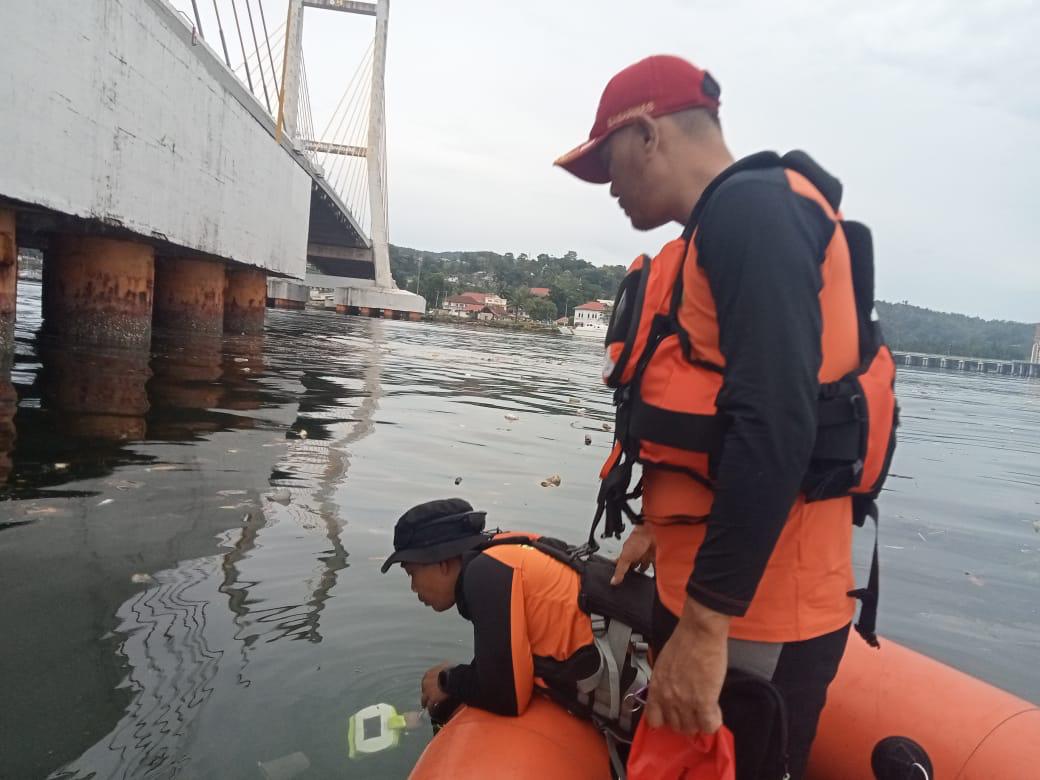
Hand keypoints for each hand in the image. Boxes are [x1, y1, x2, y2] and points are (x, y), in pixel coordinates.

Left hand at [420, 663, 451, 711]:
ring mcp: (427, 692)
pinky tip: (433, 712)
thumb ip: (443, 671)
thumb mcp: (446, 667)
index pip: (425, 681)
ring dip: (427, 704)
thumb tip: (446, 671)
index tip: (431, 689)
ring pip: (424, 700)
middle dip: (426, 695)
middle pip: (424, 691)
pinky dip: (432, 710)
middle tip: (430, 699)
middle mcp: (425, 683)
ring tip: (430, 708)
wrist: (452, 678)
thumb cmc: (451, 670)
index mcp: (428, 674)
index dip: (428, 686)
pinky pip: (430, 707)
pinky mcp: (432, 700)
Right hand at [611, 523, 654, 584]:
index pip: (621, 566)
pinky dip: (655, 573)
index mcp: (627, 556)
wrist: (651, 533)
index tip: (618, 581)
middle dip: (634, 574)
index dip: (620, 572)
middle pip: (633, 567)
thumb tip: (613, 581)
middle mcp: (635, 556)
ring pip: (644, 567)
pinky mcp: (654, 558)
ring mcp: (645, 557)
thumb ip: (620, 569)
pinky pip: (655, 568)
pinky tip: (656, 579)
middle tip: (634, 583)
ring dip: (644, 573)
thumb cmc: (637, 540)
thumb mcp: (626, 557)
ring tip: (644, 582)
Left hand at [645, 597, 728, 734]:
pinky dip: (712, 723)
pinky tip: (714, 712)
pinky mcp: (705, 701)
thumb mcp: (664, 665)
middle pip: (675, 726)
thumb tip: (671, 695)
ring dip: (699, 722)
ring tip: (705, 711)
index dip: (664, 720)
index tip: (672, 716)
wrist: (699, 633)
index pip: (652, 719)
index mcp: (656, 688)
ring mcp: (686, 702)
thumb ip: (665, 684)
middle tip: (693, 712)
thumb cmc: (683, 643)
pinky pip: (708, 726)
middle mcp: (668, 698)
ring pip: (691, 728)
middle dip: (684, 721)